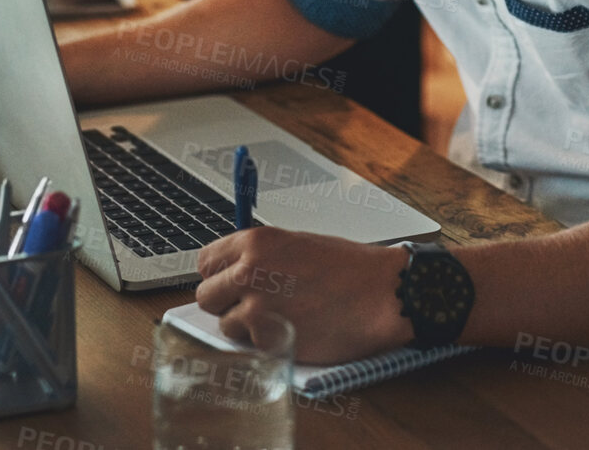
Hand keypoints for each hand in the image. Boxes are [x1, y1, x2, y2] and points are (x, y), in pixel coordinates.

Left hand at [195, 227, 410, 363]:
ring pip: (225, 324)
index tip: (231, 285)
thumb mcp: (297, 244)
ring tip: (280, 319)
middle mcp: (248, 271)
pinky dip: (265, 345)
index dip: (219, 276)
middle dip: (226, 304)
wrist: (381, 293)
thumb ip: (260, 258)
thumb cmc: (349, 268)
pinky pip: (249, 346)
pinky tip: (292, 332)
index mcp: (255, 241)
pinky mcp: (269, 339)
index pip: (206, 261)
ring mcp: (257, 307)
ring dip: (246, 327)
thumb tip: (233, 276)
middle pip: (206, 296)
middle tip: (253, 306)